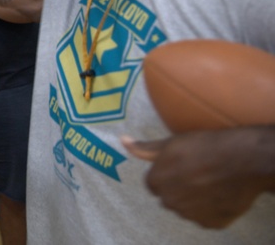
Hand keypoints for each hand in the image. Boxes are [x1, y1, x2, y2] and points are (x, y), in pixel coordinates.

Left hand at [121, 127, 274, 228]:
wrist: (242, 161)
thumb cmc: (204, 147)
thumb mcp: (171, 143)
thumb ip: (145, 148)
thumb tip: (123, 142)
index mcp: (156, 183)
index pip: (153, 183)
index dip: (166, 173)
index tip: (180, 166)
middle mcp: (170, 203)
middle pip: (169, 197)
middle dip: (178, 187)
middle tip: (196, 172)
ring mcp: (191, 215)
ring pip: (187, 208)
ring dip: (194, 199)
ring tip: (210, 181)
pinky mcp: (211, 223)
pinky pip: (206, 217)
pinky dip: (211, 208)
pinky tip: (219, 192)